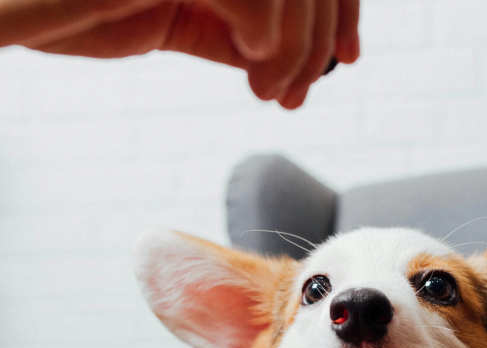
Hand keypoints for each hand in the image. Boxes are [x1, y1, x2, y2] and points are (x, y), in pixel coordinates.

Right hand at [0, 0, 359, 107]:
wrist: (10, 4)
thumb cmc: (76, 8)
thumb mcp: (175, 19)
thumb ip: (231, 28)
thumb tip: (288, 54)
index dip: (339, 10)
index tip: (346, 58)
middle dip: (320, 38)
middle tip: (298, 93)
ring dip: (296, 48)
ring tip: (270, 91)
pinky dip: (267, 32)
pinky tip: (252, 61)